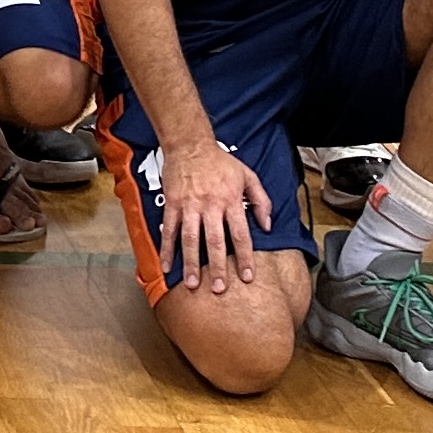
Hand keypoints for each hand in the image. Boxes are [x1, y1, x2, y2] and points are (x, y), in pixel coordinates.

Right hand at [155, 137, 271, 294]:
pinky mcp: (172, 204)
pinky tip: (166, 265)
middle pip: (214, 241)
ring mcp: (189, 205)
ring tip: (192, 284)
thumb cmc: (221, 161)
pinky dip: (167, 248)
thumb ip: (261, 200)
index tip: (248, 277)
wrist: (190, 144)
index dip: (245, 257)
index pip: (240, 234)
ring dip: (191, 262)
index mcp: (231, 200)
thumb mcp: (248, 175)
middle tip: (219, 289)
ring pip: (190, 238)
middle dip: (217, 266)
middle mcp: (210, 205)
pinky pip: (169, 229)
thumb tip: (267, 226)